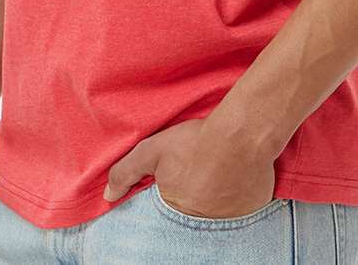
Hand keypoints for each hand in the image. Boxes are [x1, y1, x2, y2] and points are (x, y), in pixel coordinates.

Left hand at [102, 116, 277, 218]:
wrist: (242, 135)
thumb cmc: (196, 142)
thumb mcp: (153, 150)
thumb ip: (126, 172)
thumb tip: (108, 195)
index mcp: (176, 211)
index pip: (165, 217)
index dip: (170, 198)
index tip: (177, 183)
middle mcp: (201, 223)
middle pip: (191, 216)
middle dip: (192, 199)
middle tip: (197, 178)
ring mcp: (228, 221)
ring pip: (216, 215)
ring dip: (213, 201)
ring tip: (215, 178)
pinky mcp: (250, 212)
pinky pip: (239, 213)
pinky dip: (234, 200)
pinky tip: (233, 181)